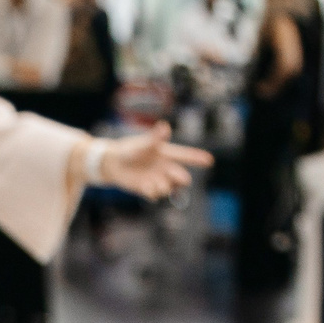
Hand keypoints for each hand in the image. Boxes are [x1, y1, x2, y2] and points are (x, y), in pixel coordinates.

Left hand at [95, 122, 210, 200]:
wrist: (114, 163)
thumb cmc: (130, 150)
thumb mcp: (143, 144)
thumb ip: (155, 138)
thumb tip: (164, 126)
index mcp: (166, 154)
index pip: (185, 156)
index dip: (197, 158)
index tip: (210, 160)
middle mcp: (164, 168)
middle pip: (181, 177)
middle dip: (183, 179)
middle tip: (182, 179)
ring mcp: (157, 179)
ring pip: (168, 188)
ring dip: (165, 186)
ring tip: (155, 182)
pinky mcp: (147, 189)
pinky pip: (154, 195)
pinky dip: (151, 192)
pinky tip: (145, 187)